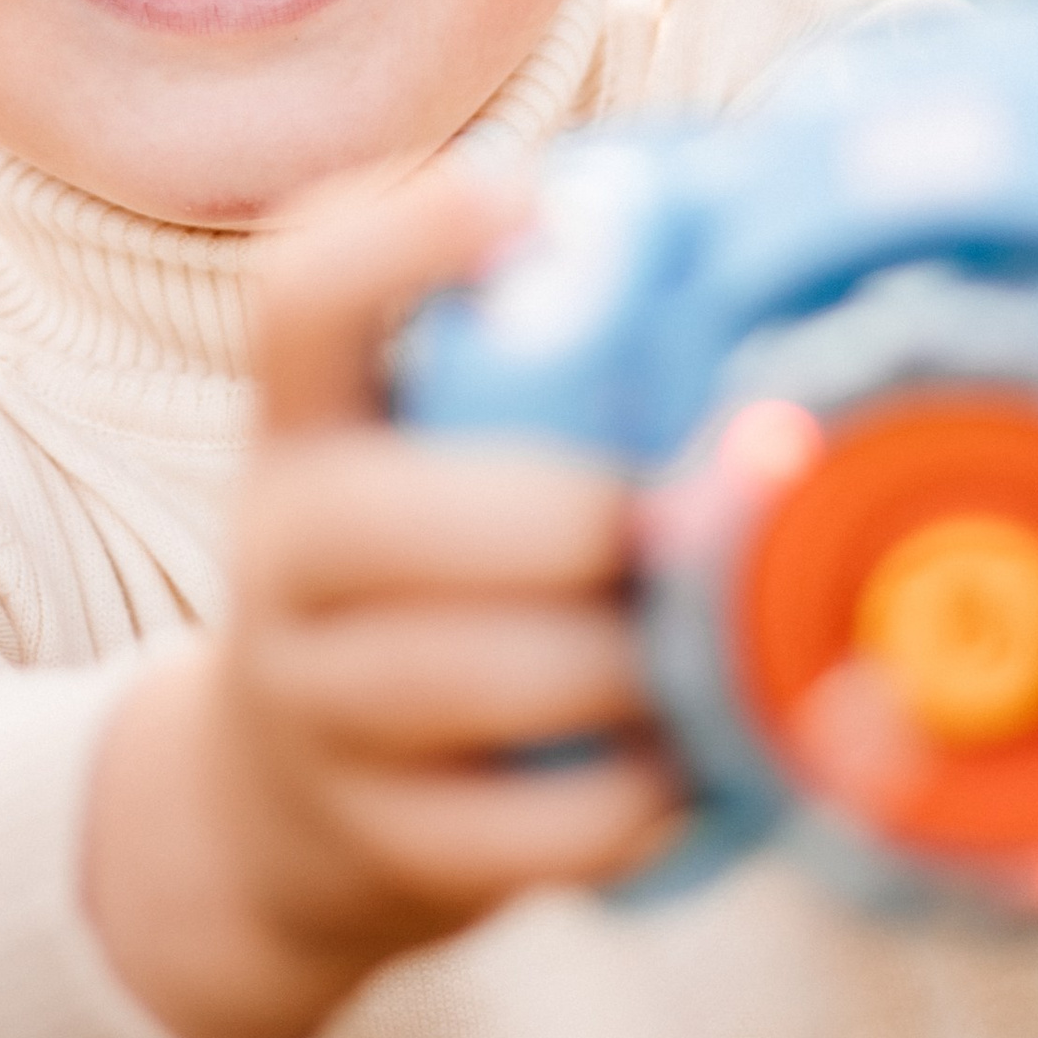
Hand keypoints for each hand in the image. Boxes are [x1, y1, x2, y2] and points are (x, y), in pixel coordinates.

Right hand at [81, 157, 676, 1037]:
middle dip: (561, 519)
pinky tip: (698, 770)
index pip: (297, 295)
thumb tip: (757, 240)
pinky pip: (523, 831)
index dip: (397, 237)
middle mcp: (280, 552)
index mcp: (309, 423)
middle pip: (375, 520)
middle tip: (684, 522)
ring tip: (715, 648)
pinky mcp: (379, 844)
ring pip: (460, 680)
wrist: (280, 812)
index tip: (521, 193)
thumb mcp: (436, 458)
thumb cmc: (439, 582)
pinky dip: (636, 802)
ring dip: (619, 666)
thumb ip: (552, 368)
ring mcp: (313, 707)